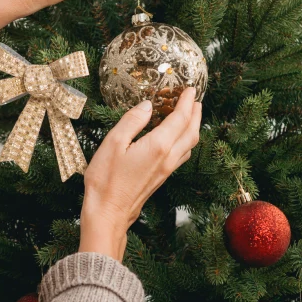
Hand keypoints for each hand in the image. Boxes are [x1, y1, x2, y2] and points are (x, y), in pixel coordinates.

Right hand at [79, 88, 202, 261]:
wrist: (109, 212)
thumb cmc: (106, 179)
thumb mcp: (113, 143)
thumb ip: (132, 121)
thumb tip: (147, 106)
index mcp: (158, 145)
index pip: (180, 118)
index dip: (187, 102)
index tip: (191, 89)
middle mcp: (168, 157)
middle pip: (191, 131)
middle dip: (195, 113)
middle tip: (195, 99)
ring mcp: (167, 169)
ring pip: (190, 144)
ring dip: (194, 126)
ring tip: (190, 114)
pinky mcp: (162, 177)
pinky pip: (182, 154)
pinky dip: (186, 140)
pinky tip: (178, 138)